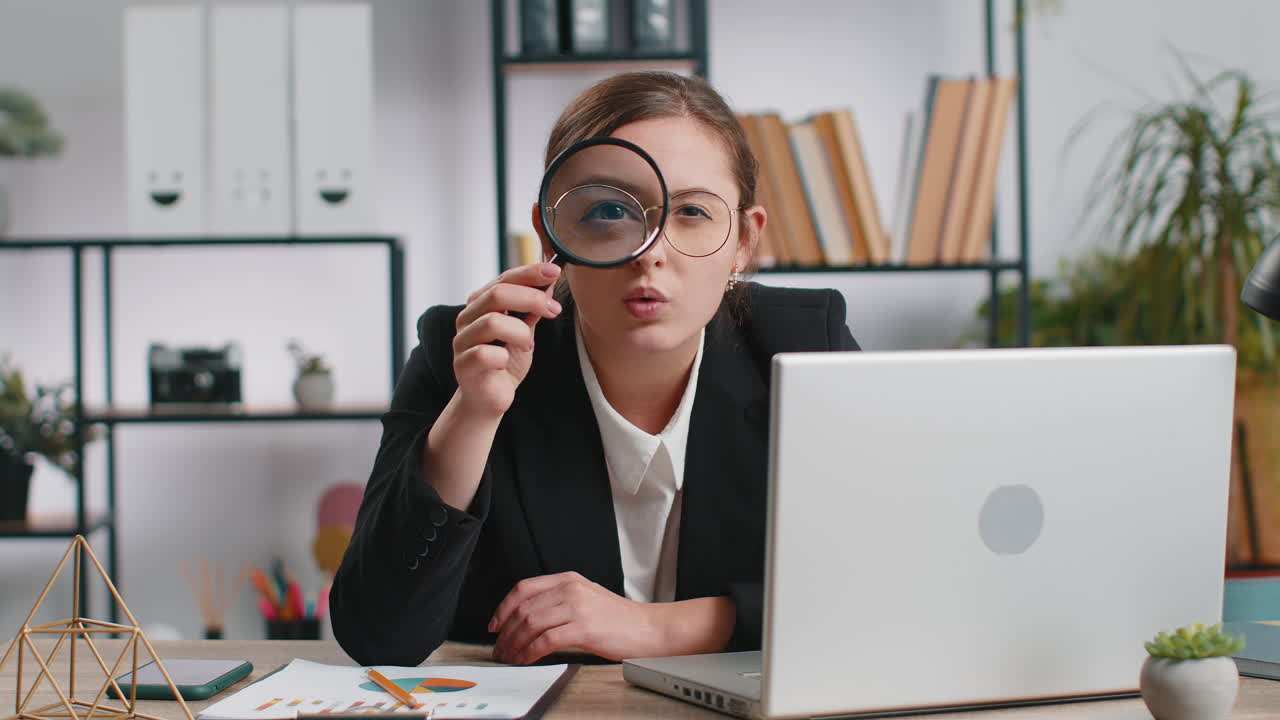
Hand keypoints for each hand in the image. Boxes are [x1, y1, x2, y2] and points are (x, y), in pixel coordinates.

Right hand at [452, 262, 561, 418]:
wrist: (490, 398)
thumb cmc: (505, 362)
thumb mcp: (524, 331)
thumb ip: (532, 309)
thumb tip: (548, 283)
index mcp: (480, 304)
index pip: (504, 279)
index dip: (530, 273)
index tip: (555, 271)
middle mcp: (467, 318)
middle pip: (497, 294)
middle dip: (531, 298)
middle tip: (553, 309)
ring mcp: (462, 341)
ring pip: (492, 322)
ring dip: (520, 332)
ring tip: (528, 345)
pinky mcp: (463, 365)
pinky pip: (484, 354)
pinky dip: (504, 357)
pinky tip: (507, 363)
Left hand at [488, 572, 663, 664]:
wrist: (649, 628)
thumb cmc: (620, 619)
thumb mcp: (586, 598)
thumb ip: (559, 600)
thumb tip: (526, 619)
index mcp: (569, 579)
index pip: (524, 588)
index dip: (503, 607)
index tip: (494, 624)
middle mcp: (570, 588)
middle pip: (523, 608)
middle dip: (505, 631)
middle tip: (499, 648)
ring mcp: (577, 607)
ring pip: (530, 623)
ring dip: (514, 644)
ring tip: (510, 657)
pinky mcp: (584, 628)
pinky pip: (545, 640)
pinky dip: (530, 652)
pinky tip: (526, 659)